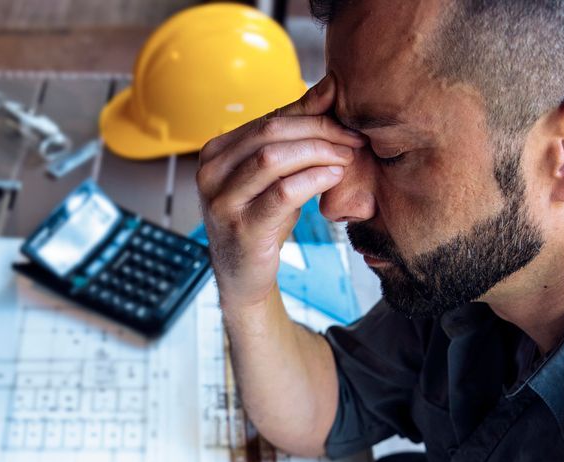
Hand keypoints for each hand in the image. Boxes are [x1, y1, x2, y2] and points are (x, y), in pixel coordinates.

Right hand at [196, 74, 365, 309]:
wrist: (243, 276)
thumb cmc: (261, 218)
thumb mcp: (275, 173)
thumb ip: (297, 131)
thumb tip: (329, 84)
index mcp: (216, 151)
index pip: (269, 120)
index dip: (313, 115)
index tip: (349, 121)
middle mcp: (210, 172)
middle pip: (270, 134)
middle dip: (319, 131)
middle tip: (353, 138)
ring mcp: (222, 201)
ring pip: (273, 158)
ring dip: (317, 152)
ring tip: (347, 157)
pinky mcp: (242, 228)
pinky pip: (282, 193)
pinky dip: (313, 179)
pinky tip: (334, 177)